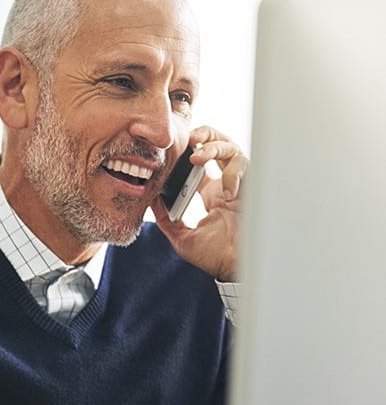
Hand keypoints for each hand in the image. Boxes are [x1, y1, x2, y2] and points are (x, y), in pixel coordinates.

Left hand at [151, 126, 247, 281]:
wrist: (236, 268)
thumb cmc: (215, 257)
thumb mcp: (182, 238)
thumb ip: (166, 219)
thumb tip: (151, 200)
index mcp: (212, 195)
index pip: (202, 162)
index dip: (192, 150)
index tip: (176, 149)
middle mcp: (227, 186)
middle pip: (220, 146)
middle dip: (207, 135)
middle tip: (191, 137)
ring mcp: (241, 186)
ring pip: (234, 150)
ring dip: (216, 147)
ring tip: (199, 155)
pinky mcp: (253, 188)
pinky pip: (246, 166)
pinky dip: (234, 171)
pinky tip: (226, 188)